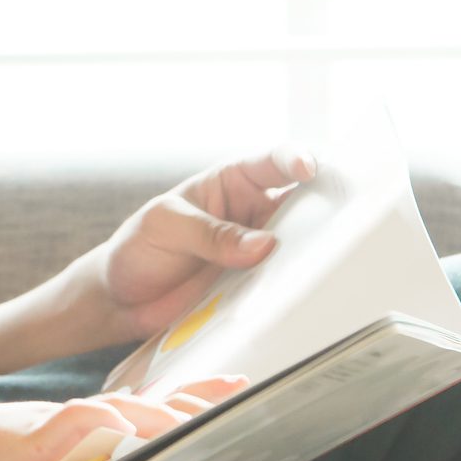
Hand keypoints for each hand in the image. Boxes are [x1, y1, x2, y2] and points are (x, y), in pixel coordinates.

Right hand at [0, 376, 251, 460]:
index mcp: (92, 429)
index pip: (152, 411)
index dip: (192, 401)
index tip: (233, 392)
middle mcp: (85, 419)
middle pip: (152, 401)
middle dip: (196, 395)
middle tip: (240, 387)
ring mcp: (63, 422)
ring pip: (125, 408)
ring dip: (165, 411)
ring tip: (202, 414)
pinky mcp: (38, 432)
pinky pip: (80, 420)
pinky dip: (109, 421)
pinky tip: (133, 424)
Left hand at [80, 147, 315, 342]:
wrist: (121, 299)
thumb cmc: (139, 248)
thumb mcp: (165, 227)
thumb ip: (210, 234)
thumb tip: (262, 245)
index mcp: (230, 182)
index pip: (271, 163)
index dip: (295, 160)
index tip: (308, 169)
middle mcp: (252, 214)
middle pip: (301, 204)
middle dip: (323, 207)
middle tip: (339, 217)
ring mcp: (257, 252)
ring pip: (300, 245)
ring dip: (312, 251)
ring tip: (322, 259)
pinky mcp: (255, 286)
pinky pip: (283, 283)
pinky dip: (294, 286)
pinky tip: (300, 291)